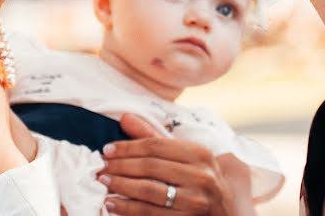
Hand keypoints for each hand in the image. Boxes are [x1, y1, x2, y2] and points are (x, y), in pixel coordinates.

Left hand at [98, 113, 233, 214]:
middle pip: (151, 167)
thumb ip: (153, 136)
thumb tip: (124, 118)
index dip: (128, 147)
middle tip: (101, 168)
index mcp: (199, 153)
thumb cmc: (197, 178)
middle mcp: (201, 176)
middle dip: (121, 167)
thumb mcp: (182, 155)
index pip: (156, 145)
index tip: (107, 150)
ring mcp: (195, 202)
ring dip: (121, 187)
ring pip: (149, 191)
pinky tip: (112, 204)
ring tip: (104, 183)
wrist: (223, 212)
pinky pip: (150, 214)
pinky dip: (127, 209)